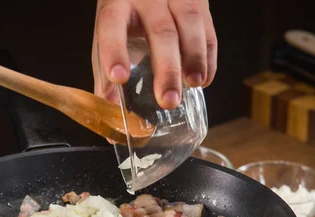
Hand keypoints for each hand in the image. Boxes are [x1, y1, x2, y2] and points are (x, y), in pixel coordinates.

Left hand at [92, 0, 216, 109]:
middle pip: (161, 32)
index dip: (115, 51)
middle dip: (167, 69)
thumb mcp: (109, 33)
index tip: (119, 77)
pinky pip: (208, 32)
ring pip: (189, 25)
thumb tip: (111, 108)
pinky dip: (208, 59)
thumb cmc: (127, 14)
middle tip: (168, 99)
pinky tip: (203, 80)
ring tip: (194, 84)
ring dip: (194, 59)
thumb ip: (106, 70)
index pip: (112, 25)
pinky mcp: (199, 4)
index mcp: (117, 5)